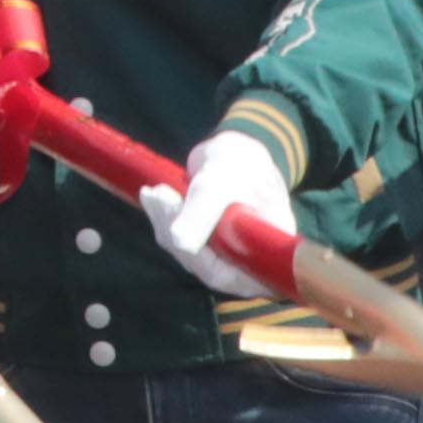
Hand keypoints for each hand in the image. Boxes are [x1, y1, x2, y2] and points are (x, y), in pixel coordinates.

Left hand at [138, 125, 299, 297]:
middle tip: (160, 197)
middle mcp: (251, 257)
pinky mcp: (208, 242)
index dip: (204, 261)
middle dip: (177, 234)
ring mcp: (229, 251)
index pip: (238, 276)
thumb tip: (179, 243)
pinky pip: (181, 242)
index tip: (178, 230)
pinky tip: (152, 196)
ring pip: (190, 254)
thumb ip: (203, 210)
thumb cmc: (241, 162)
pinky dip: (164, 219)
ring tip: (154, 193)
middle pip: (208, 267)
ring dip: (165, 224)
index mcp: (269, 248)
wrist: (237, 146)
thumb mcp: (222, 181)